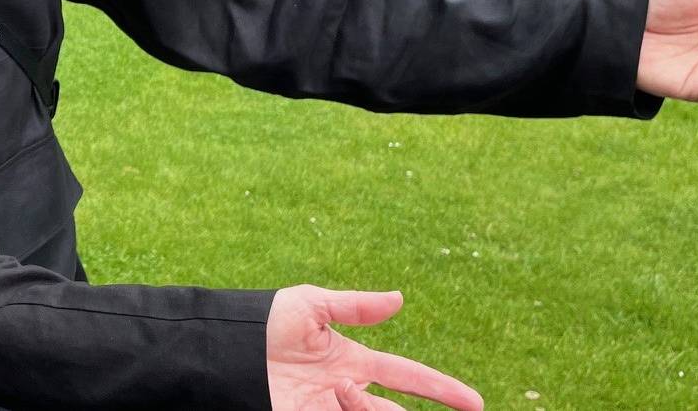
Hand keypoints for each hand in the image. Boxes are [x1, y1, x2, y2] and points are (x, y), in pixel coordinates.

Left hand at [267, 285, 482, 410]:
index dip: (440, 389)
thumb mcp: (310, 305)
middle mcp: (344, 390)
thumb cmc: (262, 321)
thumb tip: (399, 299)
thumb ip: (355, 306)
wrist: (223, 347)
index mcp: (351, 360)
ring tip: (351, 395)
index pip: (407, 376)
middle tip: (384, 396)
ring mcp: (326, 409)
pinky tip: (344, 405)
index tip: (474, 402)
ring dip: (371, 410)